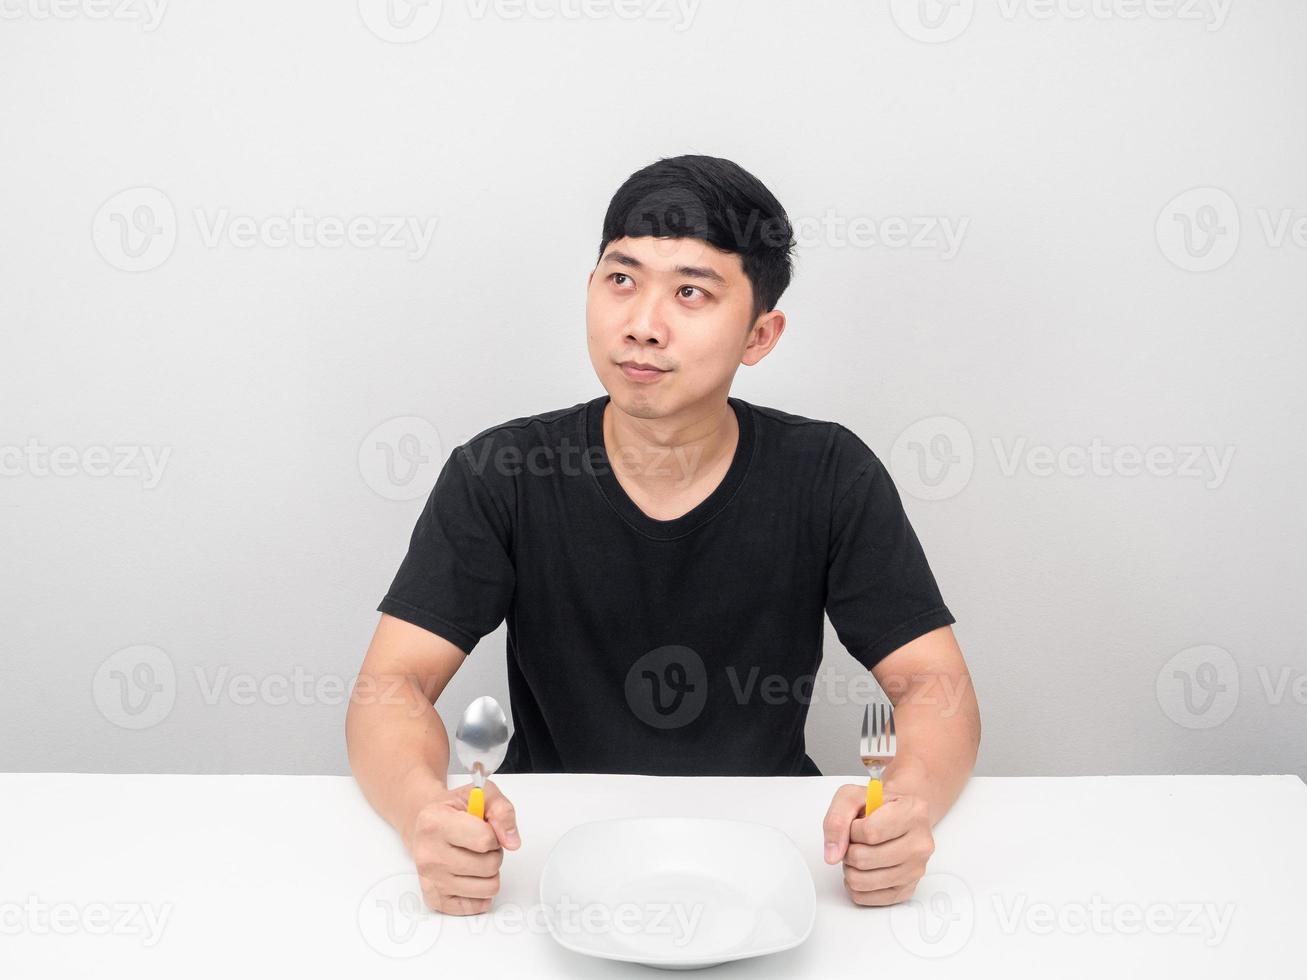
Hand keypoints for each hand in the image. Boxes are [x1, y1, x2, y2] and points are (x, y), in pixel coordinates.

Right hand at [403, 778, 520, 914]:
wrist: (427, 824)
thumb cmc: (454, 811)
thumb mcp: (480, 794)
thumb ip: (502, 810)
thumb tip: (512, 841)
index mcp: (435, 823)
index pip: (485, 840)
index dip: (494, 834)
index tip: (484, 828)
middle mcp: (428, 854)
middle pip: (489, 866)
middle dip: (493, 854)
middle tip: (480, 844)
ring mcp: (431, 879)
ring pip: (487, 888)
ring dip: (489, 873)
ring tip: (475, 857)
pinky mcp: (435, 899)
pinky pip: (475, 906)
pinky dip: (480, 893)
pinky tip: (471, 876)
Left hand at [822, 784, 933, 906]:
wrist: (898, 816)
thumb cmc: (877, 806)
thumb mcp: (852, 796)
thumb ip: (837, 820)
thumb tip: (833, 854)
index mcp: (913, 812)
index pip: (870, 832)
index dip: (852, 830)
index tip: (855, 825)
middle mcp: (921, 843)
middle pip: (864, 859)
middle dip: (848, 850)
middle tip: (855, 841)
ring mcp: (916, 869)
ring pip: (862, 881)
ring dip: (850, 868)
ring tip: (859, 853)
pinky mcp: (907, 890)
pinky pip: (866, 898)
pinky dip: (854, 885)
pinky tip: (862, 870)